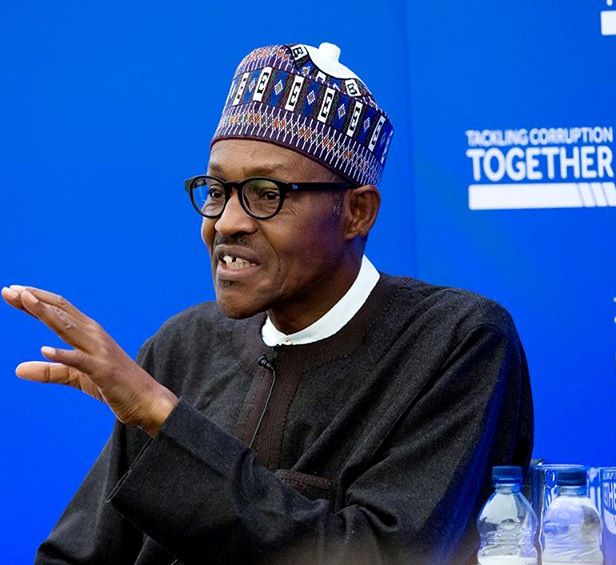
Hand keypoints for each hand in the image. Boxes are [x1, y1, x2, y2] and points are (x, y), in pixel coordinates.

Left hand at [2, 285, 177, 435]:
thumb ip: (50, 371)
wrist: (147, 400)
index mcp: (89, 333)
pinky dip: (63, 354)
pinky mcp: (102, 371)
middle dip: (36, 300)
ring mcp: (99, 351)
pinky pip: (80, 361)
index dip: (37, 300)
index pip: (60, 309)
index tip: (13, 292)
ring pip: (69, 328)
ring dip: (46, 313)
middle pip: (62, 311)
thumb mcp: (76, 377)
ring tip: (25, 301)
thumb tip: (18, 369)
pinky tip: (44, 350)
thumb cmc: (114, 385)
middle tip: (10, 290)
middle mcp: (94, 335)